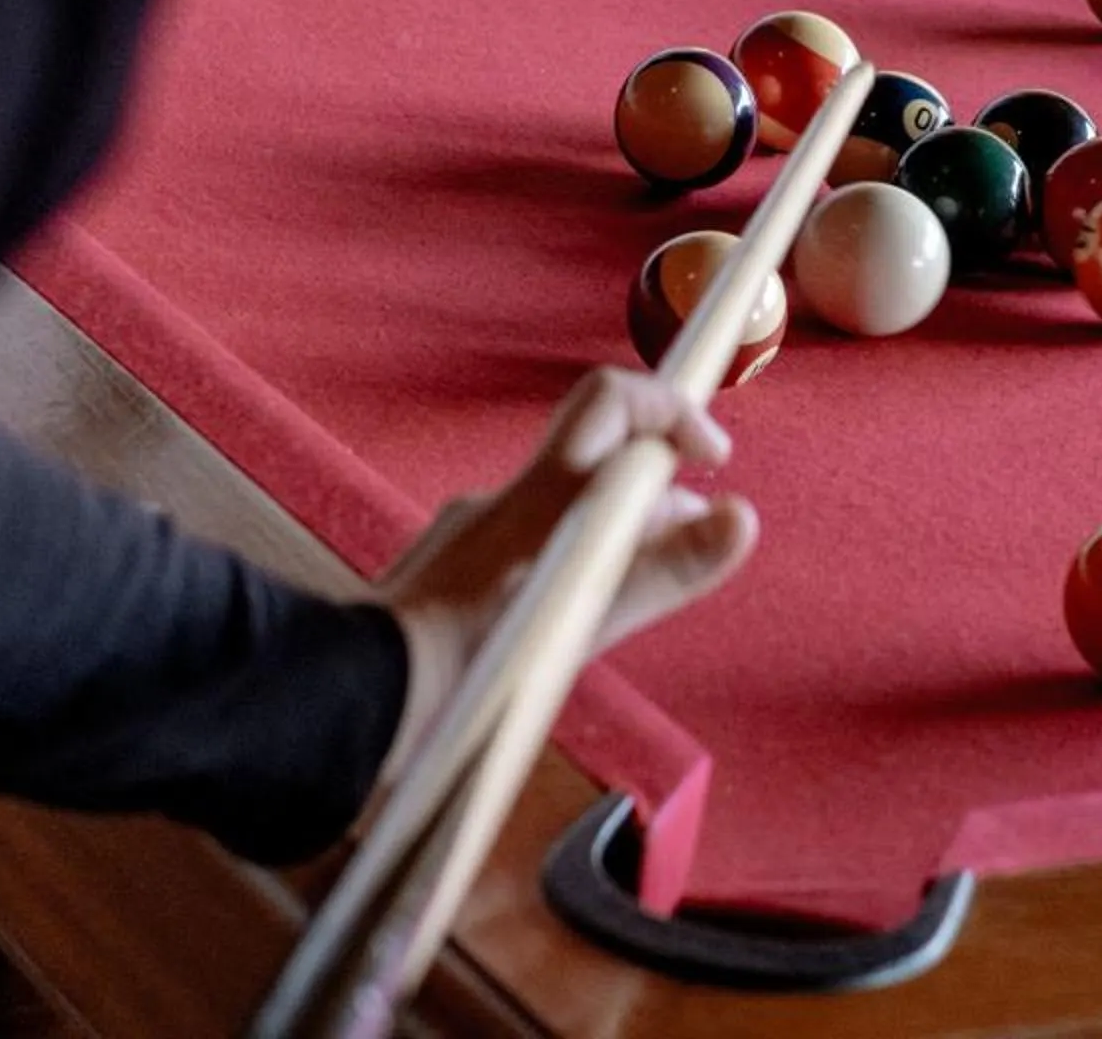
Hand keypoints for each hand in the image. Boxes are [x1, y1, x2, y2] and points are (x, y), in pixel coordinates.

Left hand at [369, 368, 755, 789]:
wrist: (359, 700)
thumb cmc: (468, 660)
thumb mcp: (580, 615)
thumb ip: (663, 567)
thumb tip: (741, 518)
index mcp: (539, 494)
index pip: (613, 401)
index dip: (672, 410)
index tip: (711, 458)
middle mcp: (502, 502)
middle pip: (595, 459)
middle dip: (653, 485)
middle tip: (687, 532)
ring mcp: (469, 538)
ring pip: (561, 510)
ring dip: (611, 529)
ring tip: (640, 584)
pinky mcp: (448, 578)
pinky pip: (525, 548)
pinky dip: (565, 561)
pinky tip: (569, 617)